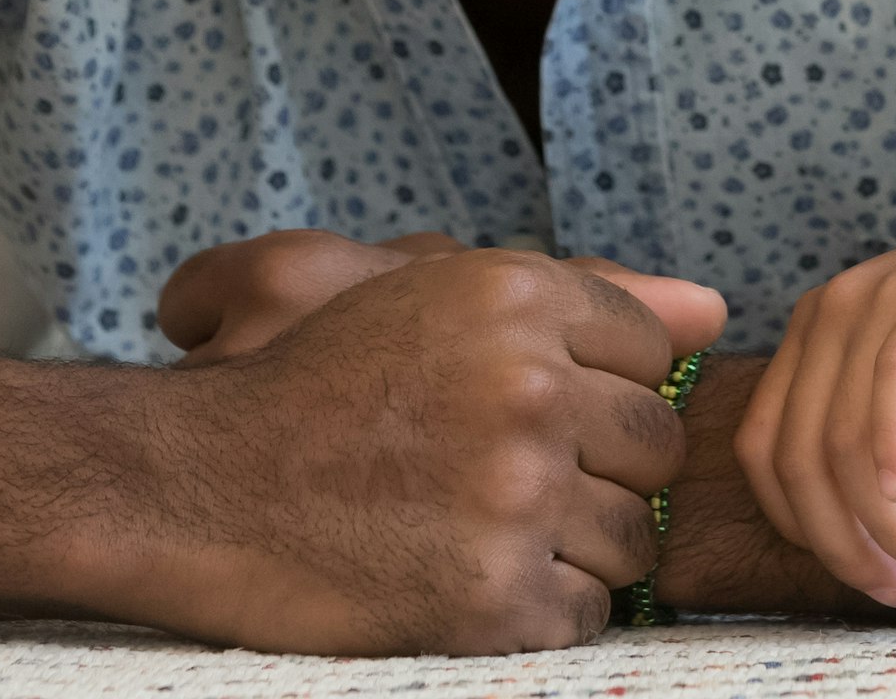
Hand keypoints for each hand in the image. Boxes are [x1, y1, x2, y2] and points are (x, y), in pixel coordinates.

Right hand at [122, 247, 732, 652]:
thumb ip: (576, 285)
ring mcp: (514, 496)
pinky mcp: (491, 596)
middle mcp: (527, 386)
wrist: (183, 486)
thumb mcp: (410, 281)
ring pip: (634, 539)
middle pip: (657, 448)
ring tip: (480, 531)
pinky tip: (468, 583)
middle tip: (506, 480)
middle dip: (599, 470)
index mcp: (512, 294)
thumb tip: (712, 309)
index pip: (652, 349)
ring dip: (574, 547)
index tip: (530, 411)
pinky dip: (540, 612)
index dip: (597, 388)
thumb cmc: (290, 377)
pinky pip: (587, 614)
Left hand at [741, 174, 895, 603]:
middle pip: (795, 455)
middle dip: (836, 541)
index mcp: (817, 332)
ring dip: (877, 521)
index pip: (763, 449)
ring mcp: (884, 294)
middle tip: (892, 589)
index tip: (857, 576)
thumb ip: (878, 418)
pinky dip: (890, 453)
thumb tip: (853, 528)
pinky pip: (895, 383)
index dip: (798, 528)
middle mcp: (832, 309)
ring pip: (839, 434)